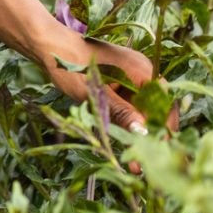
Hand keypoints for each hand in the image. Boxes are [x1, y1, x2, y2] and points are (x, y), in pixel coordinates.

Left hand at [36, 27, 179, 154]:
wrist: (49, 47)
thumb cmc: (71, 64)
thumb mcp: (95, 92)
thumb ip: (121, 112)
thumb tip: (143, 132)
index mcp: (142, 71)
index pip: (164, 104)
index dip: (163, 129)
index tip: (156, 152)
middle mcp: (143, 74)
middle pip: (157, 110)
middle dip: (152, 137)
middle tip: (144, 164)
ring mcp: (132, 80)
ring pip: (144, 112)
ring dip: (139, 135)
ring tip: (134, 162)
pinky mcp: (121, 85)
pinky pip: (131, 108)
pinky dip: (128, 125)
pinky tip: (124, 144)